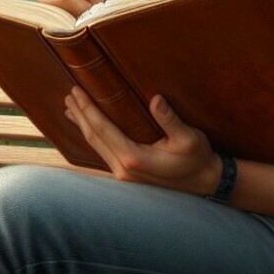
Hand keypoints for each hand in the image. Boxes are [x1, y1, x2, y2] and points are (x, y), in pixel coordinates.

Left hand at [64, 86, 222, 195]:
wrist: (204, 182)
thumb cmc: (197, 159)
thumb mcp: (188, 138)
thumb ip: (170, 120)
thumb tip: (156, 99)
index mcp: (134, 158)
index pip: (103, 129)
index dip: (88, 109)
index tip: (77, 91)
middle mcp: (123, 169)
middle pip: (94, 137)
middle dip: (80, 114)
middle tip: (69, 94)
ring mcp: (123, 174)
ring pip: (96, 146)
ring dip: (83, 125)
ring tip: (70, 107)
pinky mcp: (126, 174)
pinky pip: (103, 151)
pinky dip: (93, 136)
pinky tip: (88, 128)